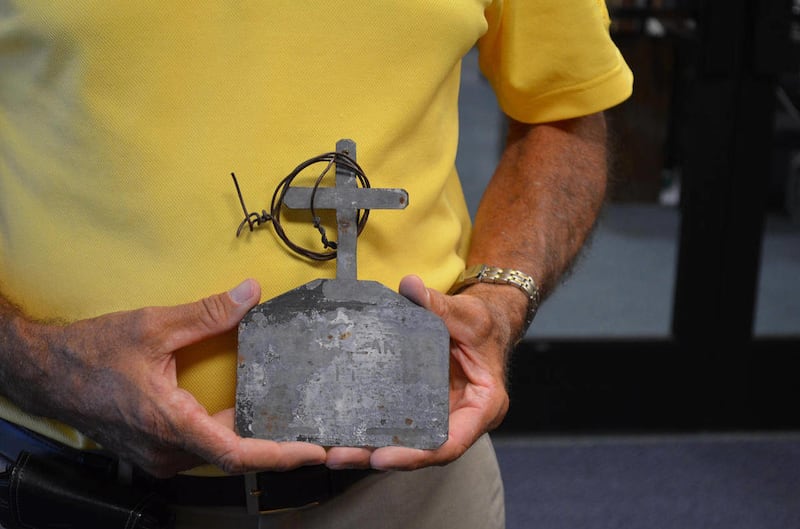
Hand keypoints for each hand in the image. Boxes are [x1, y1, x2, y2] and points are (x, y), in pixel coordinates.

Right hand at [17, 279, 325, 476]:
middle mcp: (166, 450)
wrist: (46, 372)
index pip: (235, 451)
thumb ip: (207, 313)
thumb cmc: (91, 352)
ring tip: (293, 421)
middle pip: (234, 456)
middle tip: (316, 432)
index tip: (314, 451)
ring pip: (217, 452)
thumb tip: (250, 293)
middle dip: (276, 446)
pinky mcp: (154, 449)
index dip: (279, 454)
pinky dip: (229, 432)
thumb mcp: (154, 325)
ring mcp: (158, 455)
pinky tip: (249, 412)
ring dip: (253, 438)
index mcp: (169, 424)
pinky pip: (201, 447)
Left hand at [326, 274, 521, 470]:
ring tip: (330, 451)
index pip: (450, 443)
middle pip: (419, 451)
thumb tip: (411, 286)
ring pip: (403, 443)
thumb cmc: (483, 327)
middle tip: (340, 455)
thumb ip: (440, 305)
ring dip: (367, 449)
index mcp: (481, 407)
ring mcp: (437, 417)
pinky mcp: (418, 408)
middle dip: (378, 457)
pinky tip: (339, 432)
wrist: (482, 327)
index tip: (382, 458)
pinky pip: (395, 424)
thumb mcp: (467, 315)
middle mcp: (459, 420)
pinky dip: (369, 429)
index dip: (416, 455)